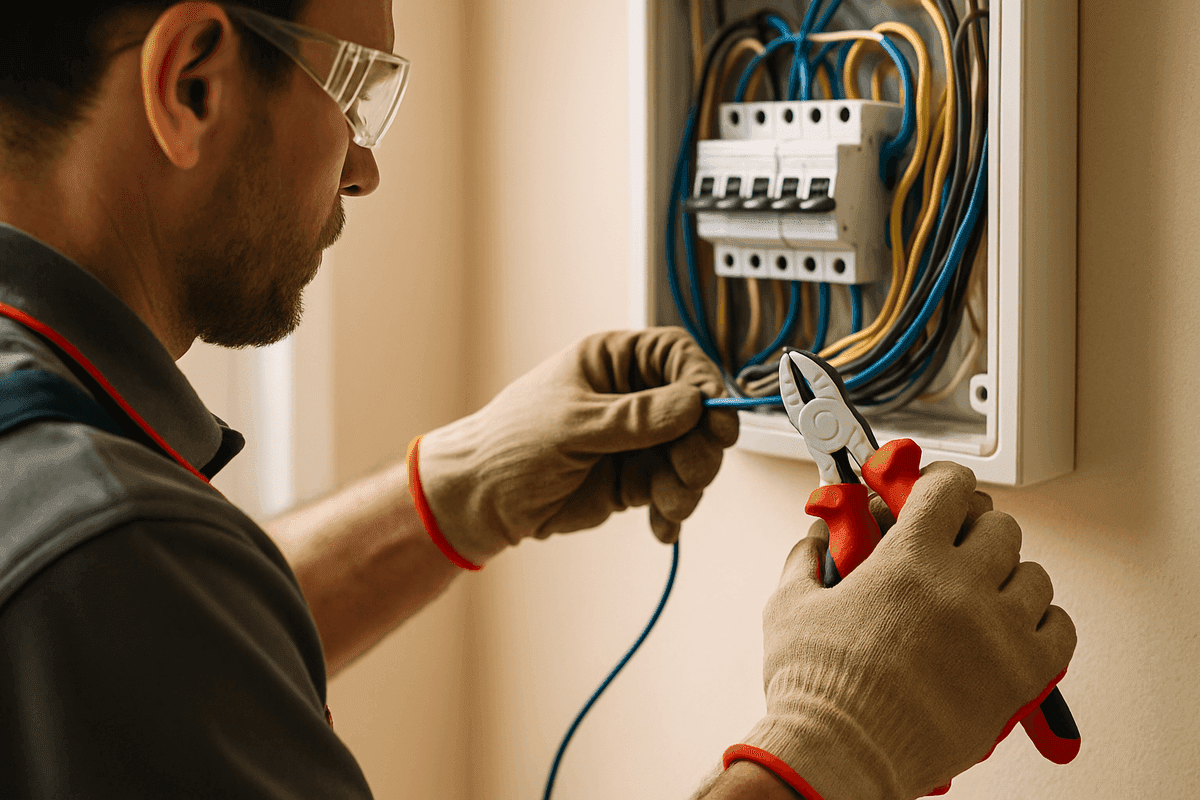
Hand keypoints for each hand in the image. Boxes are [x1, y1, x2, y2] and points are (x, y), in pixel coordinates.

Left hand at [412, 328, 738, 565]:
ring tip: (667, 506)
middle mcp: (630, 398)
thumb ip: (634, 418)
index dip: (703, 382)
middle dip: (700, 446)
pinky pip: (671, 491)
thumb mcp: (573, 426)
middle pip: (694, 412)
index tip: (716, 416)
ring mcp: (634, 441)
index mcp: (612, 363)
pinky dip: (672, 511)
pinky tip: (661, 526)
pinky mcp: (632, 480)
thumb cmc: (509, 446)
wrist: (480, 501)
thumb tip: (692, 403)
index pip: (677, 357)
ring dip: (687, 485)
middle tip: (692, 473)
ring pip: (689, 455)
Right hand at [727, 462, 1076, 799]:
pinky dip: (1042, 622)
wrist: (843, 754)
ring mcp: (997, 630)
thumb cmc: (817, 688)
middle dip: (974, 529)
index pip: (950, 486)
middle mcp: (960, 586)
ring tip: (983, 593)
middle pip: (999, 525)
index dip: (942, 481)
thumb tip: (817, 538)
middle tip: (954, 545)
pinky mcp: (1021, 675)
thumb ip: (807, 559)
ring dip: (1009, 576)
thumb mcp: (790, 605)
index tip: (936, 490)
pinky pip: (1060, 628)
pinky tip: (1013, 627)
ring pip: (1034, 574)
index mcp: (907, 559)